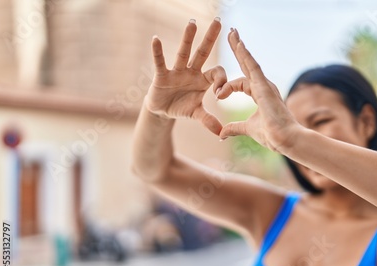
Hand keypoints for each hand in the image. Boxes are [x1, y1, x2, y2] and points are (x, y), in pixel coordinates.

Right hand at [146, 18, 226, 134]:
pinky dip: (158, 52)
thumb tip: (220, 133)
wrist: (163, 110)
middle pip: (203, 52)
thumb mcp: (196, 114)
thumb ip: (208, 120)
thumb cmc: (182, 107)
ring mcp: (177, 71)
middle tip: (218, 21)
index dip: (221, 81)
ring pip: (184, 53)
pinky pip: (160, 62)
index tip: (220, 94)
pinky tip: (155, 39)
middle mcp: (192, 71)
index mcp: (203, 80)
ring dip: (188, 38)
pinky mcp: (162, 75)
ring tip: (193, 22)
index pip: (217, 73)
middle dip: (211, 38)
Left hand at [217, 28, 299, 151]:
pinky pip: (253, 67)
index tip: (218, 95)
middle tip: (231, 33)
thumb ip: (234, 128)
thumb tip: (222, 134)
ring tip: (232, 32)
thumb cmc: (272, 135)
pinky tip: (238, 44)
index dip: (227, 86)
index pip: (240, 82)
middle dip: (238, 49)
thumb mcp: (247, 129)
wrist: (285, 140)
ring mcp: (265, 85)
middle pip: (247, 64)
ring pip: (249, 62)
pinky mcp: (265, 86)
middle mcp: (263, 86)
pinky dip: (245, 55)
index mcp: (259, 94)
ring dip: (240, 47)